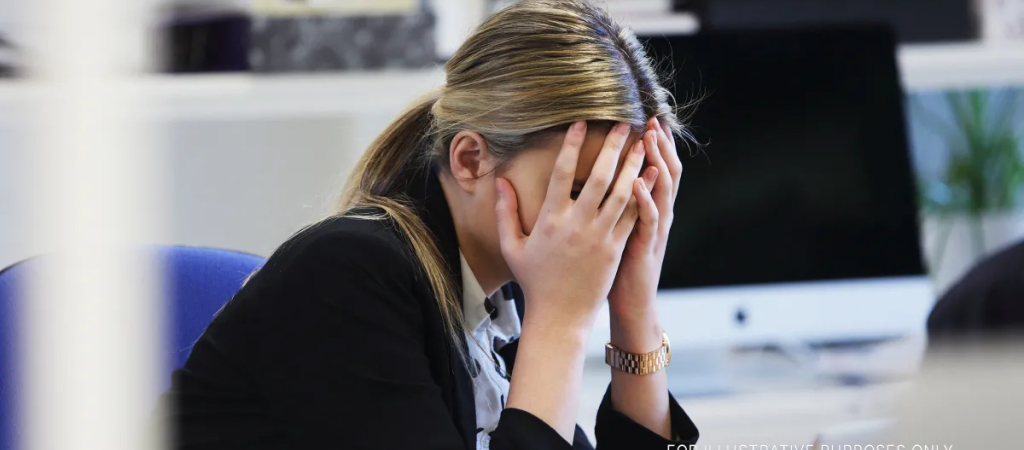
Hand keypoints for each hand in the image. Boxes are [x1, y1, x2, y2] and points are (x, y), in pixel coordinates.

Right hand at [495, 121, 645, 331]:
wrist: (559, 315)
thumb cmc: (534, 280)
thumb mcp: (512, 246)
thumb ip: (505, 212)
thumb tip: (500, 182)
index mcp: (550, 220)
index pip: (562, 174)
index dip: (572, 146)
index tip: (581, 123)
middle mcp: (576, 225)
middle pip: (599, 177)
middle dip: (613, 147)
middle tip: (624, 123)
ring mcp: (599, 237)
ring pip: (621, 193)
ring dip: (634, 165)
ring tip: (643, 143)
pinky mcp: (615, 249)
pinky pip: (632, 216)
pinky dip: (644, 193)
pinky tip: (652, 175)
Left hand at [606, 117, 682, 342]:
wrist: (631, 304)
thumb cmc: (617, 265)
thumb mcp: (618, 228)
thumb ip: (614, 202)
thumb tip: (594, 176)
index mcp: (648, 208)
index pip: (654, 167)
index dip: (654, 144)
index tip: (644, 118)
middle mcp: (657, 214)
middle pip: (665, 171)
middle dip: (660, 145)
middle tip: (652, 119)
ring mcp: (654, 229)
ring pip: (662, 189)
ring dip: (656, 162)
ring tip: (649, 139)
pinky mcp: (646, 246)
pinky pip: (650, 219)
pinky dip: (646, 199)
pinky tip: (638, 182)